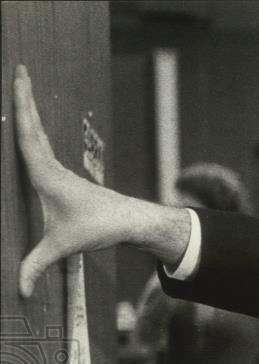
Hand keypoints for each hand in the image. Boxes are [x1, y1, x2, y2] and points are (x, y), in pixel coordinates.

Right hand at [14, 65, 190, 296]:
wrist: (130, 223)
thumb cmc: (99, 228)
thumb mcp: (64, 247)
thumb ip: (37, 266)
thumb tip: (20, 291)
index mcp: (46, 173)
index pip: (27, 133)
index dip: (19, 106)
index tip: (16, 78)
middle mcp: (52, 166)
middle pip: (33, 125)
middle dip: (24, 97)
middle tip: (18, 67)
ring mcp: (60, 170)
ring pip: (39, 134)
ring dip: (29, 111)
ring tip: (20, 88)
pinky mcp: (64, 178)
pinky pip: (43, 147)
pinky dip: (34, 131)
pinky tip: (30, 127)